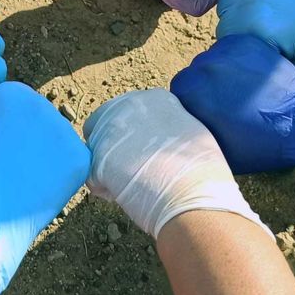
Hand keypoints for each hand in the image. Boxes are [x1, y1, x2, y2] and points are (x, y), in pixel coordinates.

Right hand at [0, 82, 88, 294]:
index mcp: (11, 91)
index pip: (17, 108)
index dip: (5, 135)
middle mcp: (41, 102)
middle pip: (40, 122)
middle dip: (29, 144)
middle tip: (9, 169)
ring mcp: (63, 129)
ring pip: (57, 143)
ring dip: (45, 158)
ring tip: (23, 180)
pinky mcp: (80, 156)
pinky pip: (71, 164)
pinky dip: (61, 177)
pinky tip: (40, 188)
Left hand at [83, 88, 268, 239]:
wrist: (192, 194)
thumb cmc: (202, 172)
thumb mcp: (192, 134)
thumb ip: (171, 126)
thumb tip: (163, 137)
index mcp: (155, 98)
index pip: (129, 111)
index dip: (133, 136)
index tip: (146, 154)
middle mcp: (129, 104)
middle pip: (106, 126)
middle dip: (115, 149)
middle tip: (135, 172)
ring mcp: (110, 128)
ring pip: (98, 150)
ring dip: (110, 170)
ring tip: (134, 187)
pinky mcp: (97, 155)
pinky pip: (92, 174)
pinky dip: (105, 189)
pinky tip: (126, 197)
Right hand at [172, 35, 294, 178]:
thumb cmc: (259, 144)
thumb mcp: (215, 150)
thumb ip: (189, 133)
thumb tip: (179, 126)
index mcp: (189, 92)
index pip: (178, 95)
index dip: (193, 106)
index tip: (209, 115)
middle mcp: (202, 66)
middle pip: (195, 75)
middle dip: (207, 88)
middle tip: (227, 104)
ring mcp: (225, 50)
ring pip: (213, 61)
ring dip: (222, 74)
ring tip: (243, 92)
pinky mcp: (245, 42)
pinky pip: (232, 50)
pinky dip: (238, 62)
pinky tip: (252, 79)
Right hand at [217, 0, 294, 76]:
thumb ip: (276, 72)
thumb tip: (258, 80)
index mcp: (257, 29)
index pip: (230, 48)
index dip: (245, 51)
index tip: (261, 47)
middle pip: (226, 22)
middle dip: (242, 27)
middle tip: (266, 26)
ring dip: (242, 5)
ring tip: (269, 5)